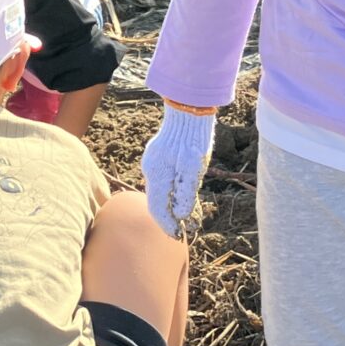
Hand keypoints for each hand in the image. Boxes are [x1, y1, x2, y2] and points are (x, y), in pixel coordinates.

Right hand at [141, 106, 216, 235]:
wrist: (188, 109)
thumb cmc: (192, 138)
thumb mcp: (193, 168)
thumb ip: (185, 193)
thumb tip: (180, 214)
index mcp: (157, 175)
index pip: (157, 208)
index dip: (167, 225)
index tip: (177, 236)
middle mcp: (151, 170)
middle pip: (157, 201)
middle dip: (170, 217)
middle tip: (183, 229)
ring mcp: (153, 161)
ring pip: (160, 190)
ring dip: (171, 204)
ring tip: (186, 215)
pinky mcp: (158, 155)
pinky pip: (163, 179)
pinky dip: (171, 191)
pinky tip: (181, 195)